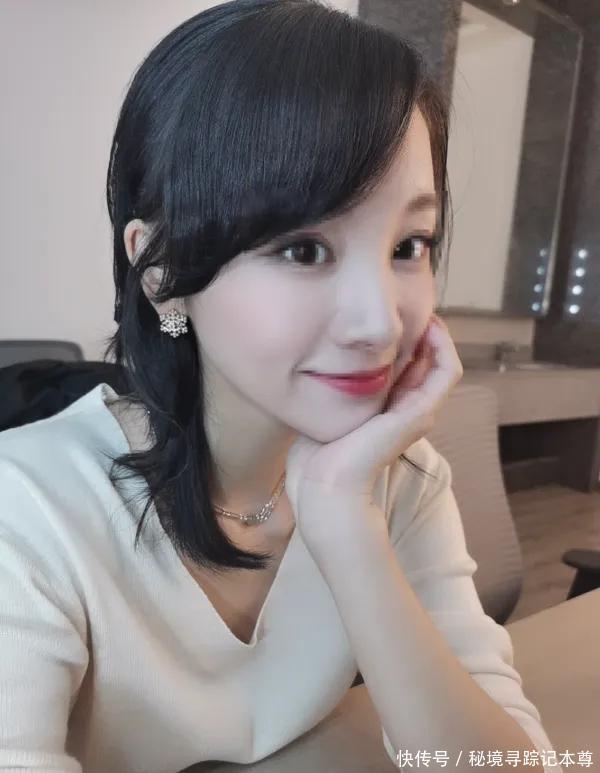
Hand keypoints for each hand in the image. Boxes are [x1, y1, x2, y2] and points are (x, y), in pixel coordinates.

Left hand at [284, 314, 462, 538]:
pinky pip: (447, 372)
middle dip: (421, 332)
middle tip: (412, 305)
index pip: (409, 367)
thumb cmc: (318, 453)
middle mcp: (407, 410)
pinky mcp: (421, 414)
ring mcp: (418, 413)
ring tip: (424, 311)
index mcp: (387, 410)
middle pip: (427, 362)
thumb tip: (323, 363)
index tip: (395, 314)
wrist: (325, 484)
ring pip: (442, 364)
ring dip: (437, 335)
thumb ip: (334, 391)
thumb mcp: (328, 410)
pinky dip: (444, 347)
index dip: (407, 339)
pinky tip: (430, 326)